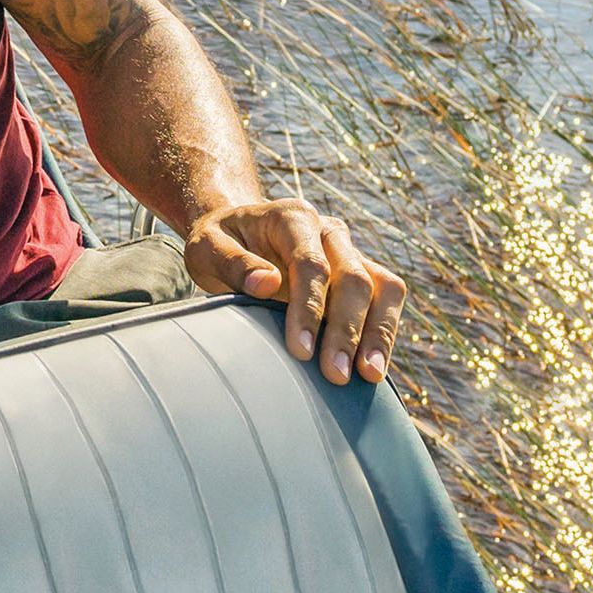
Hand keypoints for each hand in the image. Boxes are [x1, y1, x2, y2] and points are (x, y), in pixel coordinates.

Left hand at [183, 198, 405, 385]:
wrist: (237, 234)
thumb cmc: (220, 243)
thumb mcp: (206, 247)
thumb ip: (233, 262)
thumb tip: (266, 284)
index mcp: (293, 217)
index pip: (311, 263)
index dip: (309, 307)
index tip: (301, 350)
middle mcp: (329, 232)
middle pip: (353, 278)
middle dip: (346, 330)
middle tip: (335, 375)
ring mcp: (350, 253)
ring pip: (383, 287)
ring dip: (378, 333)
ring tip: (370, 375)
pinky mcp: (363, 276)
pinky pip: (386, 300)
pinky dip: (384, 333)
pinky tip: (373, 368)